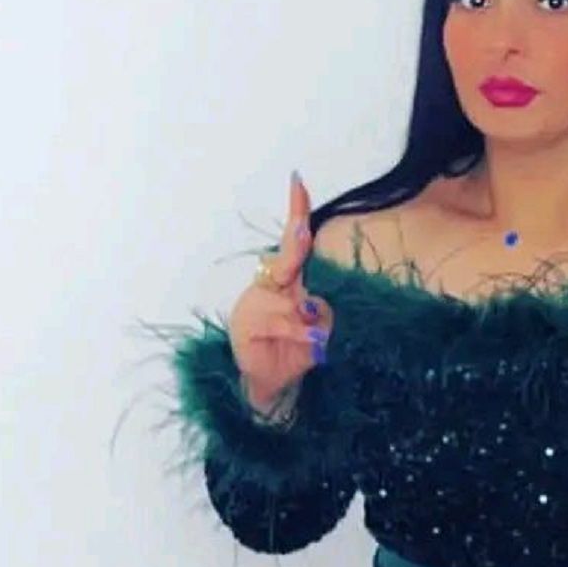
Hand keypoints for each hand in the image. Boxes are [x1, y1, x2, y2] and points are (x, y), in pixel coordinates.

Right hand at [227, 171, 332, 411]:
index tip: (298, 182)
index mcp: (287, 281)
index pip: (294, 243)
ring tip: (311, 342)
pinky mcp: (245, 326)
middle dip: (295, 246)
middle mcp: (270, 286)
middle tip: (302, 230)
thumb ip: (322, 317)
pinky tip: (303, 346)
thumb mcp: (319, 332)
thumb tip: (311, 308)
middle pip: (286, 261)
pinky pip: (282, 324)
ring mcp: (255, 304)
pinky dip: (299, 336)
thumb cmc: (294, 351)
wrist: (270, 384)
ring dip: (308, 325)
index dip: (296, 212)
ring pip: (291, 304)